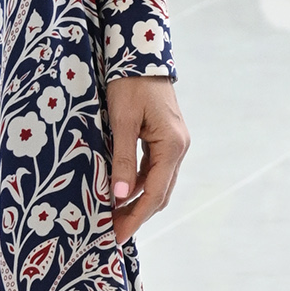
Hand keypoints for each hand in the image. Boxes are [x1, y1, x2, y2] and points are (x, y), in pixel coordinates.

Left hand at [103, 76, 189, 242]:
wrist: (142, 54)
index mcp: (171, 145)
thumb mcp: (121, 121)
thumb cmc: (130, 84)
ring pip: (157, 183)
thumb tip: (119, 196)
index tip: (116, 237)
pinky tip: (119, 190)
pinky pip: (154, 169)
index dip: (135, 218)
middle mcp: (178, 148)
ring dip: (137, 201)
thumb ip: (122, 159)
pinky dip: (138, 184)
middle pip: (159, 193)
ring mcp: (174, 143)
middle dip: (136, 215)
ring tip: (111, 216)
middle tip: (110, 232)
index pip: (154, 194)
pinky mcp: (166, 137)